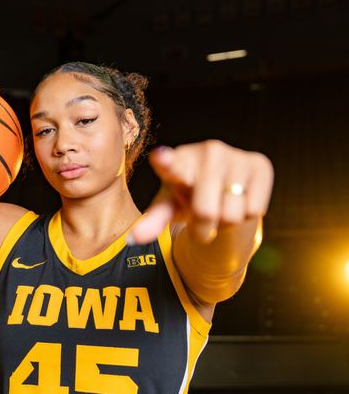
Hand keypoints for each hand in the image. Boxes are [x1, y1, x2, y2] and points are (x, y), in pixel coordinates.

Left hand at [130, 140, 273, 244]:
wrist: (223, 184)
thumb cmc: (188, 195)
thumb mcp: (169, 205)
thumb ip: (153, 220)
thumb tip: (133, 240)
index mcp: (177, 161)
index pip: (171, 164)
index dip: (166, 161)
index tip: (160, 157)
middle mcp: (207, 152)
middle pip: (206, 213)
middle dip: (203, 229)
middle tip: (201, 220)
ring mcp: (235, 156)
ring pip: (233, 215)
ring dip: (226, 222)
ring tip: (220, 206)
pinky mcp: (260, 164)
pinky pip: (254, 210)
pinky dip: (246, 215)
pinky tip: (239, 199)